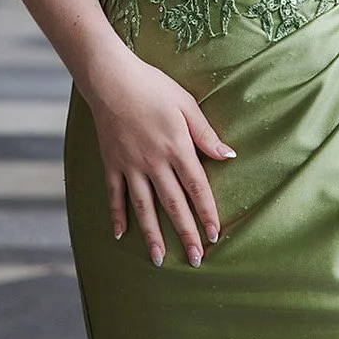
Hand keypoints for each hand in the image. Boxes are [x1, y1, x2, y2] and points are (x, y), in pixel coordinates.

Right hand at [82, 48, 234, 266]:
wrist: (110, 77)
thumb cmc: (151, 86)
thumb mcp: (185, 104)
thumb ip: (205, 133)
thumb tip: (229, 155)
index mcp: (176, 147)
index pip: (196, 187)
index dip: (207, 213)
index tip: (215, 235)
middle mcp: (154, 161)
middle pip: (173, 204)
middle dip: (186, 233)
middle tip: (195, 260)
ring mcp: (130, 164)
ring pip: (144, 206)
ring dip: (153, 235)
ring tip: (159, 260)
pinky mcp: (111, 162)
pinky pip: (115, 194)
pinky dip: (117, 215)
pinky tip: (122, 235)